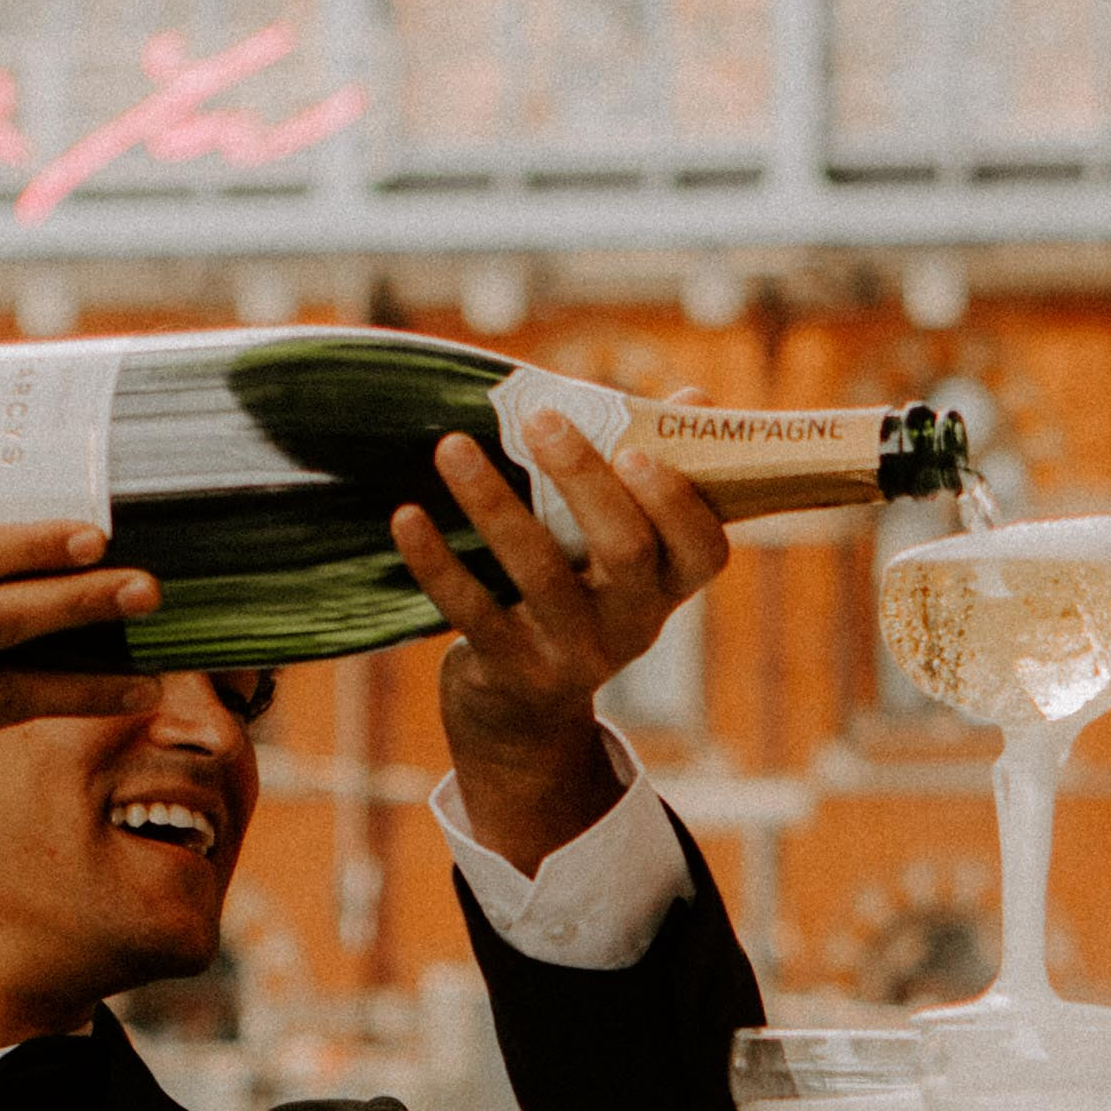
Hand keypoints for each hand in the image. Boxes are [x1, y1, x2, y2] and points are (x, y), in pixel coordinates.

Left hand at [399, 410, 735, 868]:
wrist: (524, 712)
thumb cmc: (579, 596)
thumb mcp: (622, 551)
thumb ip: (650, 472)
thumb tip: (693, 398)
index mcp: (667, 587)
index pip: (703, 548)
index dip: (677, 502)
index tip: (635, 450)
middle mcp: (632, 624)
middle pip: (624, 549)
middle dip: (583, 478)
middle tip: (538, 419)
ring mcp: (573, 653)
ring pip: (540, 572)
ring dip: (494, 503)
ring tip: (452, 447)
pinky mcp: (511, 669)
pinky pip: (472, 609)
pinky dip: (437, 562)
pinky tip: (408, 517)